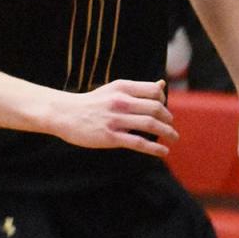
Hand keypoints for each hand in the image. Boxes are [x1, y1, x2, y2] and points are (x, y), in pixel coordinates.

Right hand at [51, 78, 177, 156]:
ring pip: (150, 125)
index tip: (164, 109)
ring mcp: (116, 120)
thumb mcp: (114, 90)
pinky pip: (139, 143)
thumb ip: (138, 89)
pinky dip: (154, 149)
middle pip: (156, 108)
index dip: (164, 100)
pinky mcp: (111, 137)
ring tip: (173, 138)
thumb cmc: (92, 103)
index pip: (154, 91)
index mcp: (122, 87)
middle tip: (171, 125)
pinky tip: (163, 152)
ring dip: (167, 132)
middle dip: (168, 118)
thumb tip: (162, 85)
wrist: (64, 114)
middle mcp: (121, 102)